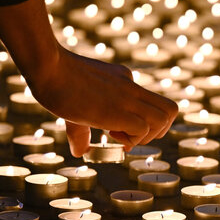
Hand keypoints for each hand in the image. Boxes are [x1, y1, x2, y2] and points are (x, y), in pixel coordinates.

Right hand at [28, 48, 178, 156]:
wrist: (48, 67)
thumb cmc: (55, 82)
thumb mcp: (76, 104)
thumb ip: (82, 130)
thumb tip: (80, 152)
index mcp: (125, 80)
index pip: (151, 103)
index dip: (142, 123)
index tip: (116, 130)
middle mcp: (132, 88)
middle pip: (171, 110)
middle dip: (158, 131)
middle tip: (131, 136)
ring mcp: (127, 98)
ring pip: (165, 119)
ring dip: (146, 137)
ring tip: (118, 134)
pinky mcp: (117, 110)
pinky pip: (143, 129)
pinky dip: (132, 139)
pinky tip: (109, 133)